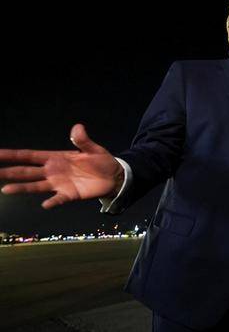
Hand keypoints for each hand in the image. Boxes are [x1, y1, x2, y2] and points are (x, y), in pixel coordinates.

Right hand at [0, 124, 123, 208]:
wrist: (114, 176)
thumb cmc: (100, 161)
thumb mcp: (93, 148)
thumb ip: (83, 140)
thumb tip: (78, 127)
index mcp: (54, 157)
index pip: (28, 156)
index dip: (12, 155)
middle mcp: (52, 171)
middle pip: (26, 171)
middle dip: (9, 171)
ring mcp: (59, 184)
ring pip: (36, 186)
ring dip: (22, 187)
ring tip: (6, 189)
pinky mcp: (70, 194)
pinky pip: (58, 199)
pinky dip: (53, 201)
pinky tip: (45, 204)